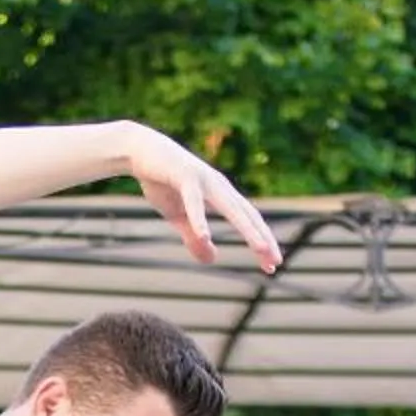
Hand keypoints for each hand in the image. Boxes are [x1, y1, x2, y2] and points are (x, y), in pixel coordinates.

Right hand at [127, 127, 280, 273]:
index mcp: (221, 194)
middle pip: (248, 215)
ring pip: (231, 208)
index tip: (272, 266)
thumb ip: (194, 237)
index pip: (248, 220)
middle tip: (277, 262)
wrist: (138, 150)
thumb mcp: (178, 216)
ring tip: (261, 249)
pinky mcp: (184, 176)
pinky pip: (194, 202)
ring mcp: (204, 179)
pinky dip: (200, 220)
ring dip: (247, 230)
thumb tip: (212, 259)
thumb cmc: (161, 180)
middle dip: (263, 239)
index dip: (262, 241)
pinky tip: (205, 236)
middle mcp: (219, 186)